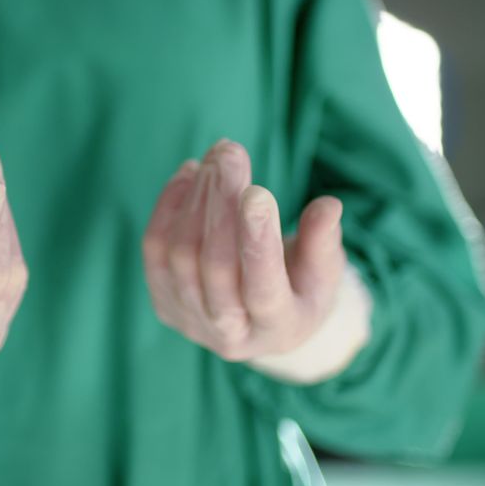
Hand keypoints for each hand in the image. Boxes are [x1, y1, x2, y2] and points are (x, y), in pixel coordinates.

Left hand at [142, 139, 346, 361]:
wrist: (261, 321)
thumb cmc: (302, 287)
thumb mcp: (325, 270)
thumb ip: (323, 241)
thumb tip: (329, 205)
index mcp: (278, 327)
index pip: (263, 288)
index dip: (257, 240)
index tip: (257, 191)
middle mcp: (230, 333)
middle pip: (216, 266)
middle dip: (221, 202)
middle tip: (230, 152)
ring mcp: (191, 320)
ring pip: (182, 254)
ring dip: (197, 197)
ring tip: (216, 157)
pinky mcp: (164, 302)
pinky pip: (156, 250)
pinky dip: (169, 206)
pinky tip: (189, 175)